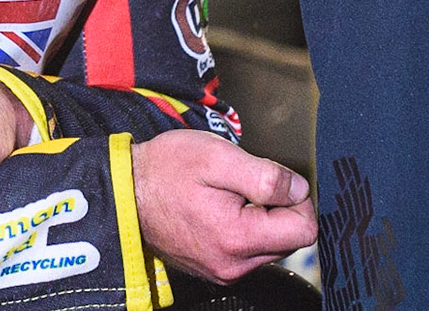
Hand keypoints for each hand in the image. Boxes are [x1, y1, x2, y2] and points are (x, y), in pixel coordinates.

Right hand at [132, 130, 317, 283]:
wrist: (125, 191)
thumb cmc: (167, 169)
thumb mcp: (219, 157)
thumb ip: (266, 177)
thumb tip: (300, 190)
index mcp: (238, 238)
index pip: (304, 230)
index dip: (299, 199)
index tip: (277, 179)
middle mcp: (233, 265)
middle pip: (289, 240)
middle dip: (279, 208)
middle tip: (247, 182)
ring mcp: (222, 270)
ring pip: (270, 246)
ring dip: (261, 217)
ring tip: (230, 193)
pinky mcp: (213, 268)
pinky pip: (247, 251)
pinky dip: (245, 227)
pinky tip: (221, 207)